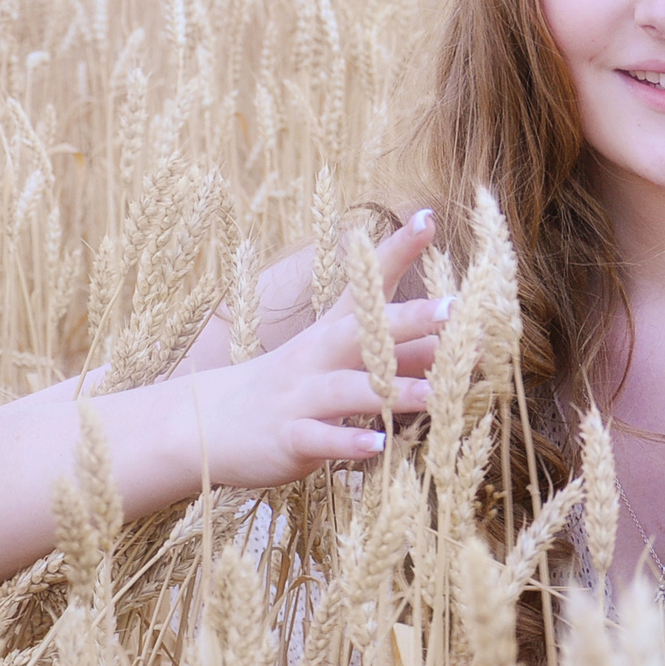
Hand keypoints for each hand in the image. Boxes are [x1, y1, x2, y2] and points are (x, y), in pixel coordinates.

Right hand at [186, 210, 449, 487]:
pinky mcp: (287, 438)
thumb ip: (398, 353)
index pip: (367, 283)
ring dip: (393, 391)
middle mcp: (316, 356)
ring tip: (436, 393)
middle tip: (452, 309)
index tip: (427, 218)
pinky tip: (380, 448)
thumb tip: (459, 341)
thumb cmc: (290, 388)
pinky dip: (348, 444)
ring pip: (346, 389)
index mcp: (331, 331)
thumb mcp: (340, 364)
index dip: (396, 250)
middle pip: (362, 330)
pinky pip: (318, 439)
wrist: (205, 423)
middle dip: (408, 319)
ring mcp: (299, 396)